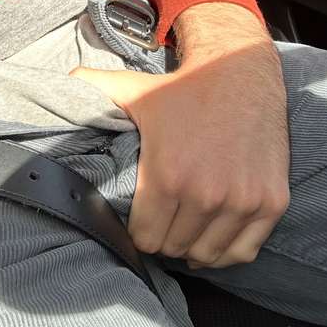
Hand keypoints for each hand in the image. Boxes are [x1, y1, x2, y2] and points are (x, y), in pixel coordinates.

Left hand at [72, 3, 289, 268]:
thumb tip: (55, 86)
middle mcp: (206, 195)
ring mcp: (242, 201)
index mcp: (167, 176)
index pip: (145, 239)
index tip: (138, 221)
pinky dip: (227, 250)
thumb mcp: (131, 89)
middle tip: (161, 221)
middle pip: (174, 248)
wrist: (241, 71)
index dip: (136, 233)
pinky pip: (244, 251)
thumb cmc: (182, 87)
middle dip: (163, 239)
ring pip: (207, 254)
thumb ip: (89, 89)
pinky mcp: (271, 202)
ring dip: (192, 247)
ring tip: (184, 229)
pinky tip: (212, 236)